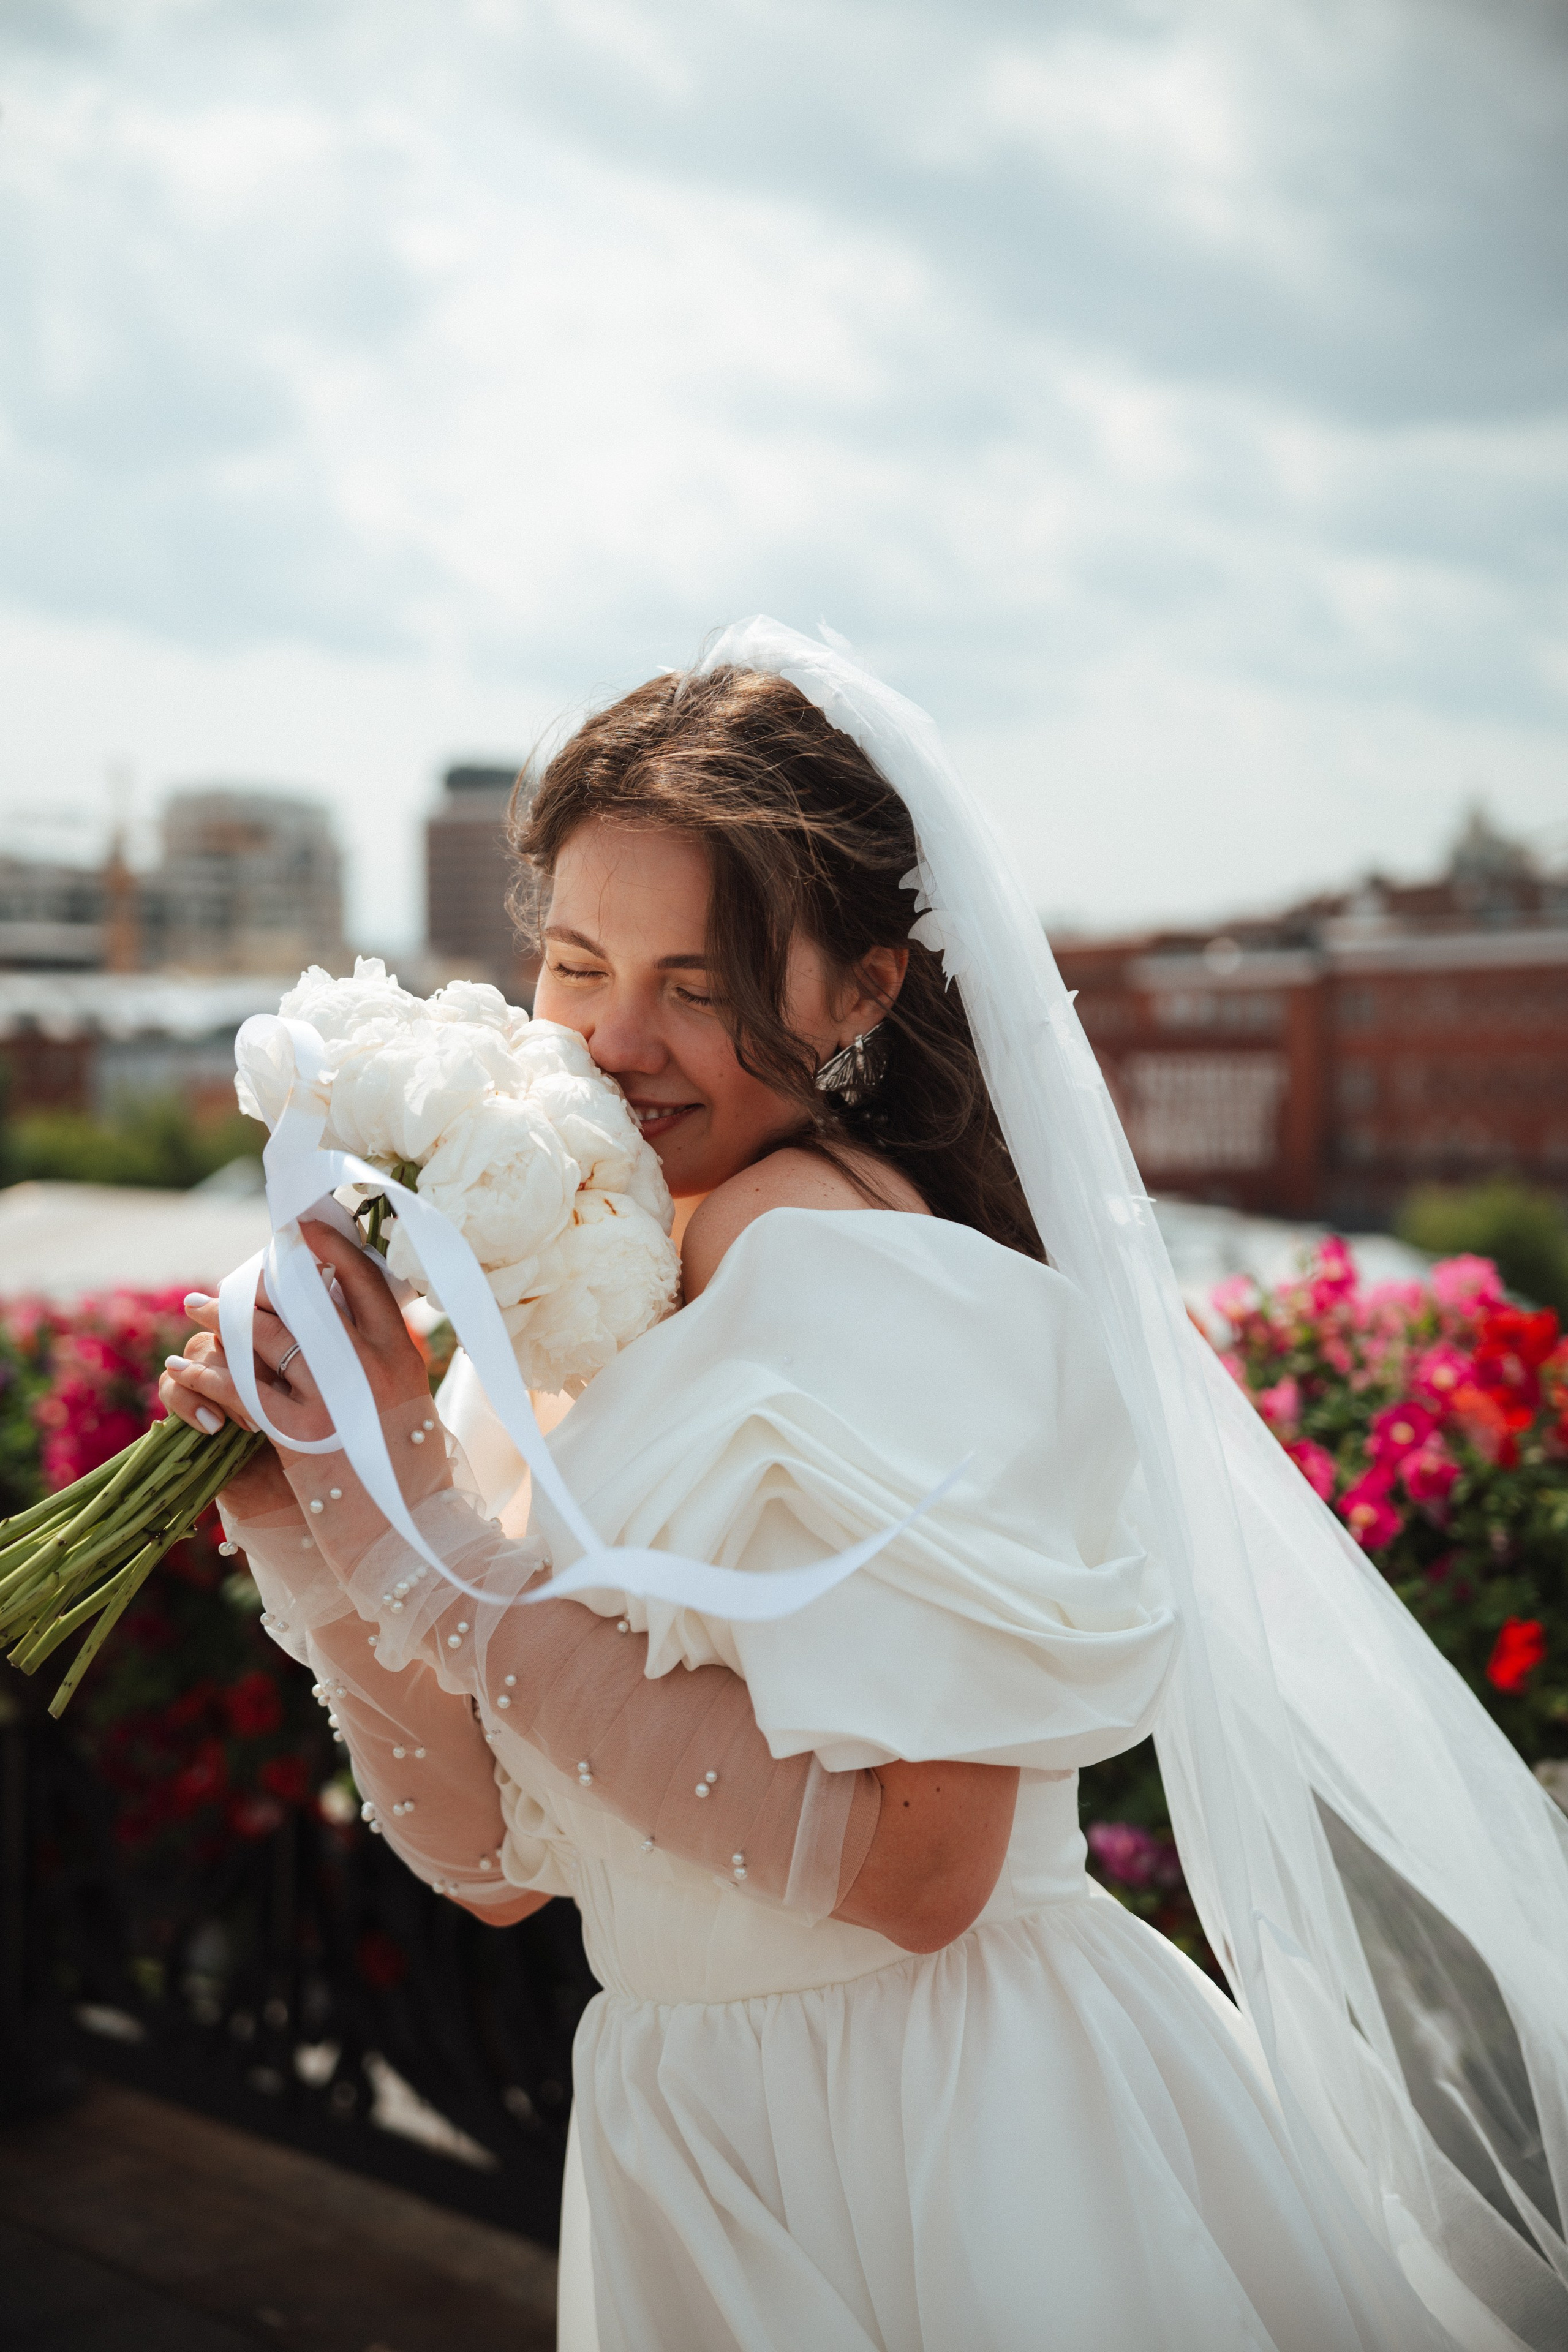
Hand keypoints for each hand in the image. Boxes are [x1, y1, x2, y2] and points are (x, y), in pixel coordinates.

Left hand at [159, 1221, 432, 1454]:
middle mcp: (366, 1364)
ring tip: (196, 1307)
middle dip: (258, 1281)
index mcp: (401, 1350)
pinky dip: (204, 1375)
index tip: (298, 1230)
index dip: (328, 1248)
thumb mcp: (410, 1395)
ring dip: (221, 1318)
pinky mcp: (296, 1432)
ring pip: (264, 1336)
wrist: (410, 1527)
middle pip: (302, 1300)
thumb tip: (336, 1307)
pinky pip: (239, 1389)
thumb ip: (380, 1352)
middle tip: (230, 1274)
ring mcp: (330, 1396)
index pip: (362, 1279)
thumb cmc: (410, 1464)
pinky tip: (182, 1366)